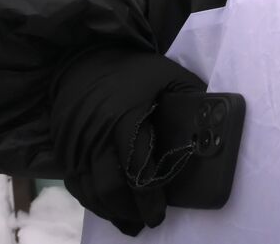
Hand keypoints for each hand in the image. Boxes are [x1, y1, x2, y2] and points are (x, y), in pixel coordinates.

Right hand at [51, 48, 203, 235]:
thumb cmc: (132, 68)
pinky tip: (107, 208)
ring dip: (109, 211)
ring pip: (89, 191)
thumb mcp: (168, 73)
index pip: (136, 166)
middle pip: (109, 186)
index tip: (158, 215)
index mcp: (125, 118)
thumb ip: (192, 96)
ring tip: (130, 223)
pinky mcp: (63, 149)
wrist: (84, 57)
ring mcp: (76, 145)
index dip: (147, 196)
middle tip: (146, 222)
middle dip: (128, 211)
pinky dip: (91, 200)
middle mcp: (95, 136)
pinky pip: (75, 184)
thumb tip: (216, 119)